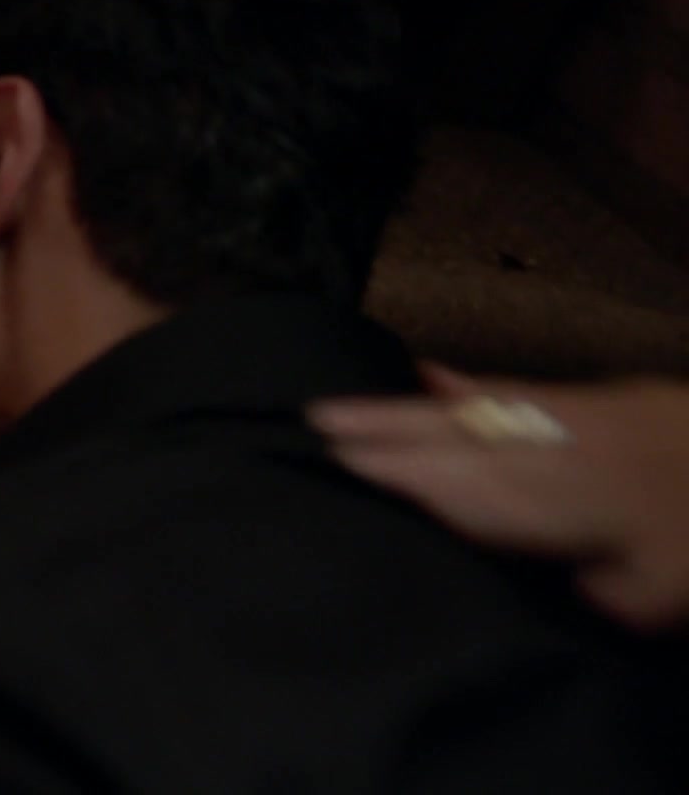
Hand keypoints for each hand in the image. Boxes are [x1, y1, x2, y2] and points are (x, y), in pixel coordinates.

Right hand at [308, 368, 688, 631]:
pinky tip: (433, 374)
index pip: (473, 489)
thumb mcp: (666, 593)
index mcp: (578, 501)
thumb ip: (602, 589)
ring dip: (406, 407)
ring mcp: (582, 416)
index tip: (341, 464)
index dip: (407, 477)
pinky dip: (467, 384)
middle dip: (386, 433)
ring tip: (342, 405)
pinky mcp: (606, 400)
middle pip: (462, 441)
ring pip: (478, 410)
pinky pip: (518, 389)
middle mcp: (567, 449)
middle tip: (314, 423)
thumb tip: (550, 579)